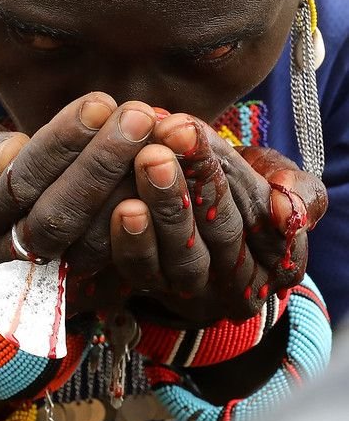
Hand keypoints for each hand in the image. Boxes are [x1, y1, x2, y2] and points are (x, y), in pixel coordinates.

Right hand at [0, 93, 156, 279]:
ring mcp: (50, 279)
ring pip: (94, 242)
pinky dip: (148, 216)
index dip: (60, 143)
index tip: (98, 103)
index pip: (19, 181)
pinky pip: (121, 258)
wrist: (4, 223)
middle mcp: (7, 259)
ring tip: (159, 140)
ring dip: (130, 188)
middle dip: (102, 163)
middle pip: (60, 217)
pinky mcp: (88, 287)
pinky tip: (168, 173)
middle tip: (138, 116)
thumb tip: (9, 157)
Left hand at [98, 114, 326, 322]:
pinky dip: (131, 238)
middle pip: (221, 231)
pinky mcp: (153, 288)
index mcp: (281, 259)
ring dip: (164, 204)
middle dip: (197, 178)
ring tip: (147, 159)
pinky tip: (121, 204)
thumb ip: (298, 191)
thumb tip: (285, 206)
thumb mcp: (280, 179)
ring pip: (181, 254)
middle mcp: (241, 285)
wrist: (199, 202)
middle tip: (171, 134)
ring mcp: (195, 289)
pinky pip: (141, 270)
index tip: (195, 130)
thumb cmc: (242, 185)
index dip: (229, 172)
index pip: (262, 217)